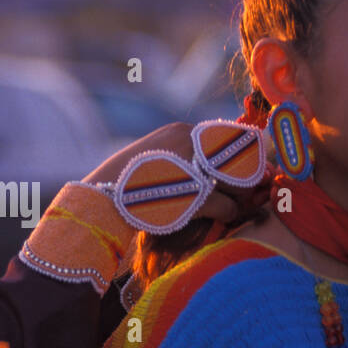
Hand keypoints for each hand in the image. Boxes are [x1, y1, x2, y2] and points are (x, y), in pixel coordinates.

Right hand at [82, 121, 272, 224]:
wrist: (101, 202)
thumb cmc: (125, 184)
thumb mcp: (154, 156)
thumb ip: (182, 154)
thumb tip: (215, 167)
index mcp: (181, 131)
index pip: (228, 136)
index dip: (241, 154)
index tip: (246, 169)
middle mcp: (192, 144)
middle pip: (238, 158)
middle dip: (246, 177)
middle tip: (247, 191)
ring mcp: (194, 169)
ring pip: (238, 182)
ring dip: (238, 196)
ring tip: (229, 204)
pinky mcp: (196, 196)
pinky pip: (228, 206)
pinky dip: (228, 213)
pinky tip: (217, 216)